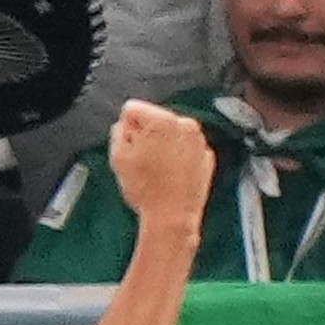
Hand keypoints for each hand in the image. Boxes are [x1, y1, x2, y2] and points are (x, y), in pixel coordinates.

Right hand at [108, 99, 213, 225]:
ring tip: (155, 170)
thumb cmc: (148, 189)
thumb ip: (118, 132)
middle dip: (145, 136)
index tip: (129, 146)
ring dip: (161, 147)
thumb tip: (124, 125)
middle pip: (155, 120)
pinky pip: (184, 149)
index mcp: (162, 120)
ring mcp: (198, 140)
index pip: (133, 109)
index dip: (125, 128)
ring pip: (171, 134)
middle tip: (141, 161)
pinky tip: (169, 175)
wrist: (172, 216)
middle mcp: (185, 124)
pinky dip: (176, 158)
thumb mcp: (118, 157)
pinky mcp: (205, 155)